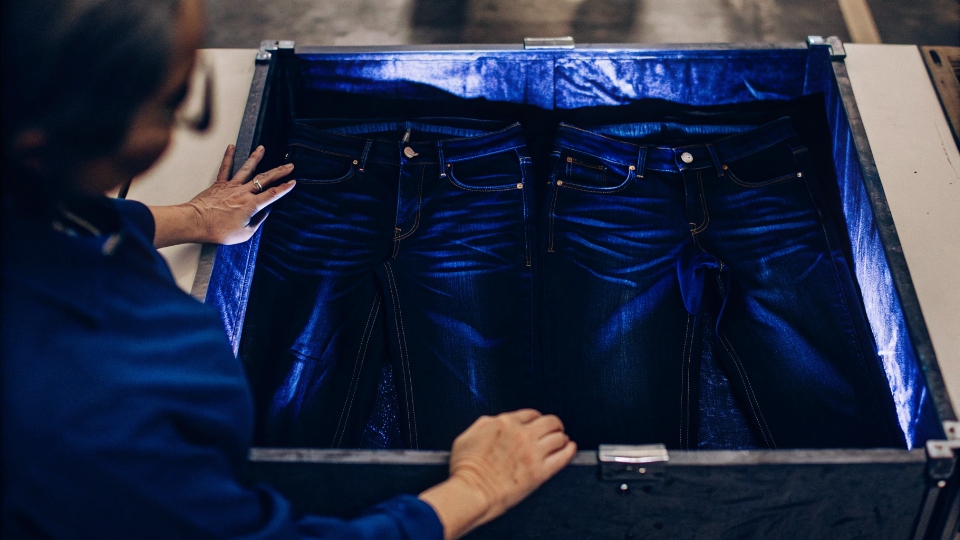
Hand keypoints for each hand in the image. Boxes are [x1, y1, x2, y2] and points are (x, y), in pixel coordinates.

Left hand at [150, 144, 295, 247]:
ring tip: (262, 148)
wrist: (196, 222)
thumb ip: (257, 221)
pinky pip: (225, 168)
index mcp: (252, 205)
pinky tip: (231, 147)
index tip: (293, 182)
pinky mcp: (219, 184)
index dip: (284, 188)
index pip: (273, 194)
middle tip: (290, 166)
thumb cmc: (218, 230)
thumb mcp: (245, 233)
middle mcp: (243, 192)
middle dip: (279, 172)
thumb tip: (264, 212)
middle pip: (265, 179)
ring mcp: (231, 186)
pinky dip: (228, 156)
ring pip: (247, 169)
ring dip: (256, 158)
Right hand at [419, 410, 576, 539]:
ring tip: (562, 441)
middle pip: (549, 421)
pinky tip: (571, 448)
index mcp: (504, 423)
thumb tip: (495, 422)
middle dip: (553, 425)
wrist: (472, 492)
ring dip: (561, 437)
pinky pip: (563, 457)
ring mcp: (533, 453)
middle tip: (554, 430)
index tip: (537, 423)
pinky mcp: (540, 472)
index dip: (536, 418)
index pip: (530, 413)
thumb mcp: (468, 435)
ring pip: (559, 437)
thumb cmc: (465, 469)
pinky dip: (569, 451)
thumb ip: (485, 424)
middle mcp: (522, 434)